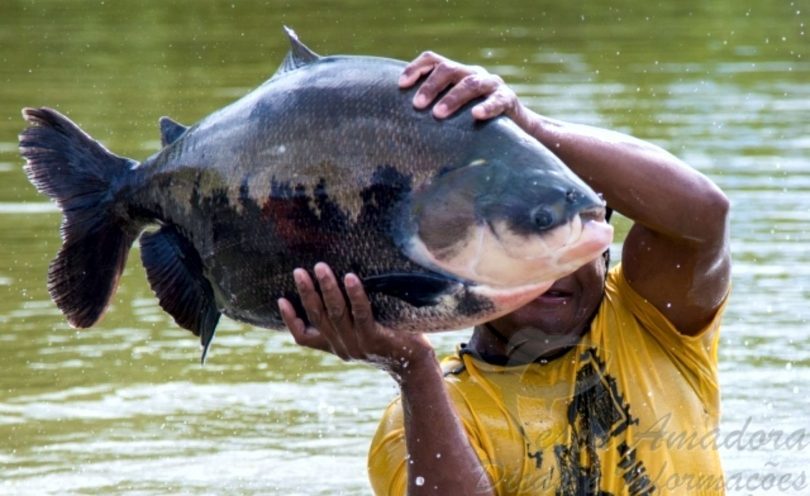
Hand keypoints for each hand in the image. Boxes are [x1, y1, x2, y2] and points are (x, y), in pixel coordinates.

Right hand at [278, 262, 434, 380]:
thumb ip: (348, 317)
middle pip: (318, 318)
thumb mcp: (363, 331)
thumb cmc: (391, 339)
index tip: (281, 299)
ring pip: (336, 314)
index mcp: (336, 346)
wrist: (416, 364)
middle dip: (307, 292)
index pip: (304, 337)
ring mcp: (358, 345)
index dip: (290, 320)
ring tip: (320, 268)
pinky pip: (362, 314)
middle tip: (299, 271)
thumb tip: (340, 280)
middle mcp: (343, 347)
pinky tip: (351, 278)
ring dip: (327, 289)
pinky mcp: (375, 340)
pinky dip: (355, 295)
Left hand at [399, 50, 529, 127]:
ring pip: (470, 83)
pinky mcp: (508, 99)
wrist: (514, 128)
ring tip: (438, 114)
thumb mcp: (452, 112)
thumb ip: (432, 109)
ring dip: (453, 98)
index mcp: (456, 73)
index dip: (415, 69)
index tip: (401, 85)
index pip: (433, 60)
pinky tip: (476, 115)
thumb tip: (397, 121)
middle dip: (431, 86)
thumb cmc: (472, 122)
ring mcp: (491, 84)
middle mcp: (472, 73)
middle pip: (449, 69)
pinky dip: (486, 107)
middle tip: (418, 105)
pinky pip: (497, 100)